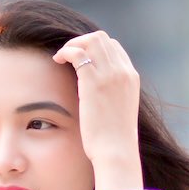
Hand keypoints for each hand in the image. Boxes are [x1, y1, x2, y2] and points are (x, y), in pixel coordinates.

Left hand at [52, 30, 140, 168]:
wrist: (116, 150)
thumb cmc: (115, 139)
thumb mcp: (119, 110)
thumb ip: (113, 95)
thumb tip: (98, 93)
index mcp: (131, 77)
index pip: (114, 47)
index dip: (95, 48)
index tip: (82, 59)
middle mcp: (123, 71)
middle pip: (101, 39)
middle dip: (82, 42)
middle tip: (68, 56)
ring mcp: (109, 74)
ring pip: (90, 40)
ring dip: (73, 44)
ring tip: (61, 57)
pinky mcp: (93, 81)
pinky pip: (77, 53)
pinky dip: (65, 51)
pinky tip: (57, 60)